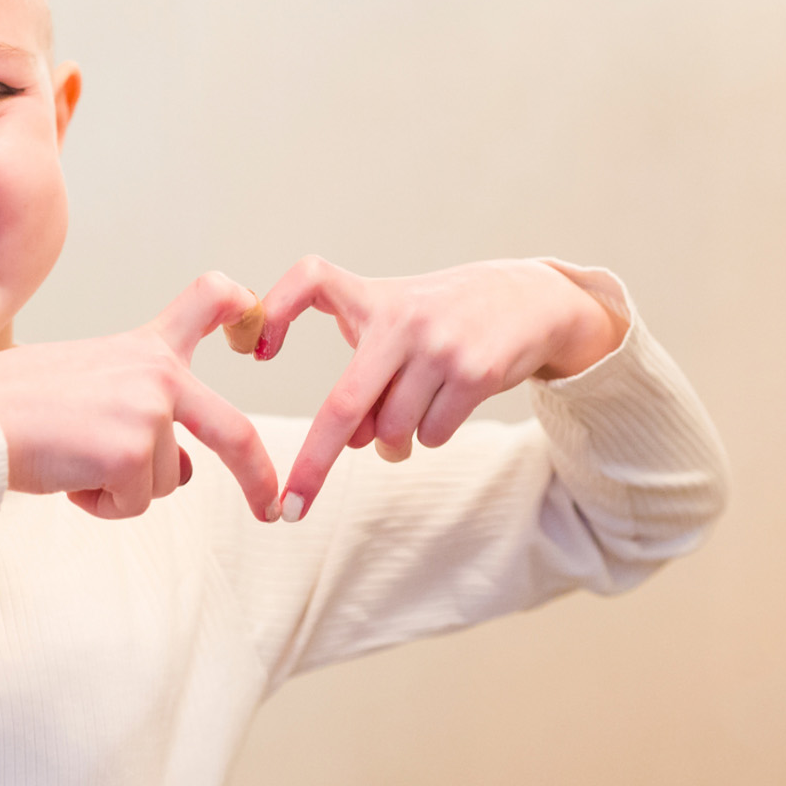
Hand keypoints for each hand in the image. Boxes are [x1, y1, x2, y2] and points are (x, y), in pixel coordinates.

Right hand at [0, 273, 281, 520]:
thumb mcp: (88, 381)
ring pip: (165, 482)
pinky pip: (133, 504)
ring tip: (71, 458)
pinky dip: (99, 504)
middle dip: (258, 475)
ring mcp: (148, 411)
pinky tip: (65, 476)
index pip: (211, 302)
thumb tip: (184, 468)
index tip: (257, 337)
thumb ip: (141, 409)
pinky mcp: (130, 453)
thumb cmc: (14, 403)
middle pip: (235, 430)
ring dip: (121, 488)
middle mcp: (156, 372)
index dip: (246, 314)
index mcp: (143, 348)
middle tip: (271, 508)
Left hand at [256, 257, 627, 519]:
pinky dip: (429, 435)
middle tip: (291, 507)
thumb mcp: (396, 321)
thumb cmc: (442, 320)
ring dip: (391, 443)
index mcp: (373, 299)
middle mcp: (402, 320)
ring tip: (409, 415)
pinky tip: (444, 406)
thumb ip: (365, 375)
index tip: (254, 350)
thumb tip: (349, 443)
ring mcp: (440, 348)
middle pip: (343, 406)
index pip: (312, 278)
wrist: (531, 300)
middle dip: (313, 463)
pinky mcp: (477, 373)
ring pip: (391, 431)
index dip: (275, 309)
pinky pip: (431, 434)